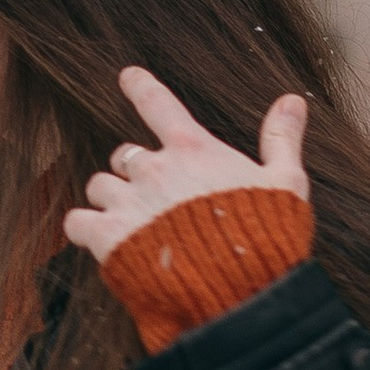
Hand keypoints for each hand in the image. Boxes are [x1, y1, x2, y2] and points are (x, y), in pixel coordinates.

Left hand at [63, 69, 310, 268]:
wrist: (238, 293)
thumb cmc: (266, 237)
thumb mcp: (285, 183)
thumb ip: (280, 139)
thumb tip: (292, 101)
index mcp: (194, 150)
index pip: (158, 103)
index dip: (140, 86)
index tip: (127, 76)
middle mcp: (155, 169)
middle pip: (124, 155)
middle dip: (133, 172)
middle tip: (152, 197)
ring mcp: (129, 202)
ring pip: (99, 186)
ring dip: (110, 200)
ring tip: (129, 223)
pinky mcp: (108, 237)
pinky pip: (77, 221)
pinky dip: (84, 227)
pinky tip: (99, 239)